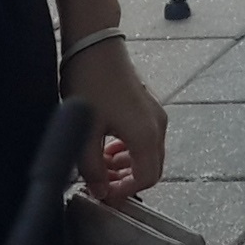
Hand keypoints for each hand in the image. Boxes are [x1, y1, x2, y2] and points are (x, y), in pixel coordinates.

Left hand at [63, 39, 166, 201]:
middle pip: (152, 168)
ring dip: (127, 166)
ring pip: (149, 154)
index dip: (125, 191)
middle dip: (127, 180)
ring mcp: (157, 115)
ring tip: (100, 166)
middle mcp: (158, 126)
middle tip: (100, 184)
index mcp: (145, 134)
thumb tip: (100, 191)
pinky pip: (145, 140)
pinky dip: (129, 151)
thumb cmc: (91, 86)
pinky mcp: (149, 108)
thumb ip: (92, 167)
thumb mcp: (86, 131)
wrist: (97, 48)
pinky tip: (107, 146)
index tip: (103, 195)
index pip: (147, 177)